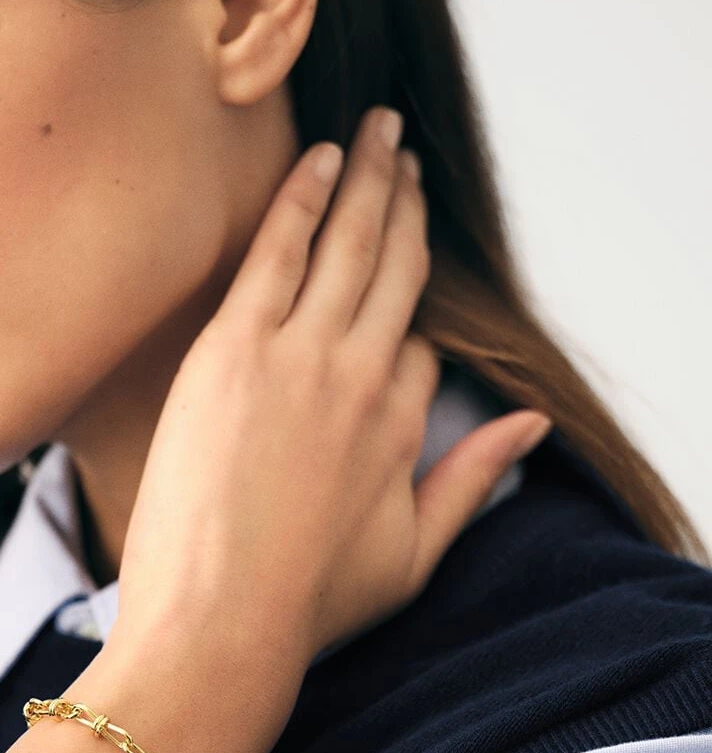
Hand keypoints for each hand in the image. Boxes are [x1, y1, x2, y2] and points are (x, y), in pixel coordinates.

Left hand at [113, 106, 551, 672]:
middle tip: (409, 154)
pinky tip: (321, 157)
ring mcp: (299, 355)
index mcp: (401, 423)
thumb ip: (473, 480)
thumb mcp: (414, 554)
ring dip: (369, 180)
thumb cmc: (307, 599)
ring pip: (349, 245)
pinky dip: (304, 198)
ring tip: (380, 131)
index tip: (395, 285)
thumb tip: (532, 427)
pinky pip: (279, 251)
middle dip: (406, 206)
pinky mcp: (234, 348)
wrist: (219, 622)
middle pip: (395, 268)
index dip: (408, 316)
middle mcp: (362, 375)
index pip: (418, 343)